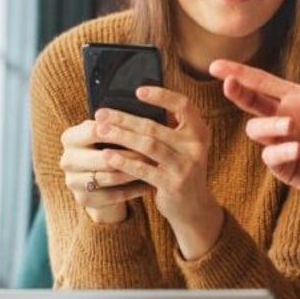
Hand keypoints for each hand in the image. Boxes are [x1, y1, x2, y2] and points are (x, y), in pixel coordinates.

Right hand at [59, 117, 153, 224]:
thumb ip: (118, 125)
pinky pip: (114, 195)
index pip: (96, 130)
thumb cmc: (109, 149)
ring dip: (135, 172)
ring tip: (155, 167)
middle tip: (156, 152)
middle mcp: (67, 159)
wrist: (99, 183)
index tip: (147, 130)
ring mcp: (73, 181)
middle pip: (104, 156)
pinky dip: (134, 190)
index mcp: (70, 137)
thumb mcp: (109, 135)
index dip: (122, 130)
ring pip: (110, 176)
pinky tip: (150, 184)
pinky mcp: (84, 200)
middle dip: (133, 154)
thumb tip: (148, 116)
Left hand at [91, 87, 224, 258]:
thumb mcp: (182, 147)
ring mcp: (186, 167)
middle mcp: (196, 147)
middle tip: (101, 113)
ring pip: (148, 146)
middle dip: (125, 119)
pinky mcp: (173, 185)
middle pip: (155, 127)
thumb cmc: (180, 170)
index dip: (162, 96)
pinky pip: (144, 170)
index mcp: (199, 132)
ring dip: (121, 136)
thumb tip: (135, 105)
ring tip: (100, 130)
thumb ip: (168, 127)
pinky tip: (108, 155)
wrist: (193, 207)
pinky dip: (124, 161)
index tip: (138, 91)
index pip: (184, 105)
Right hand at [211, 45, 299, 233]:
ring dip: (268, 126)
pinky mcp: (286, 168)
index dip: (240, 73)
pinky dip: (280, 151)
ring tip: (290, 126)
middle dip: (237, 92)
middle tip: (229, 85)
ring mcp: (284, 144)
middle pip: (251, 103)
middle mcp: (287, 119)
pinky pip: (270, 156)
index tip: (216, 65)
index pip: (264, 83)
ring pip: (256, 130)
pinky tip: (298, 150)